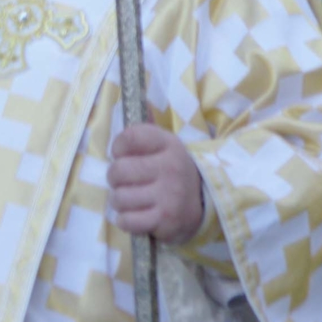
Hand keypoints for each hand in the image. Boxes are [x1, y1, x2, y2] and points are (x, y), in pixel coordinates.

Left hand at [107, 123, 204, 243]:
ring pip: (119, 197)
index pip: (128, 138)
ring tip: (131, 199)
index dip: (118, 147)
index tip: (122, 154)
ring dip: (119, 201)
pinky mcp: (166, 221)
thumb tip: (139, 100)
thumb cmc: (174, 170)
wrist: (206, 203)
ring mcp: (169, 196)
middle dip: (115, 178)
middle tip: (124, 181)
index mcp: (168, 144)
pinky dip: (126, 221)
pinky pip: (128, 221)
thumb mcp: (165, 145)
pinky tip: (135, 215)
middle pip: (118, 170)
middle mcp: (170, 168)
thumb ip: (146, 128)